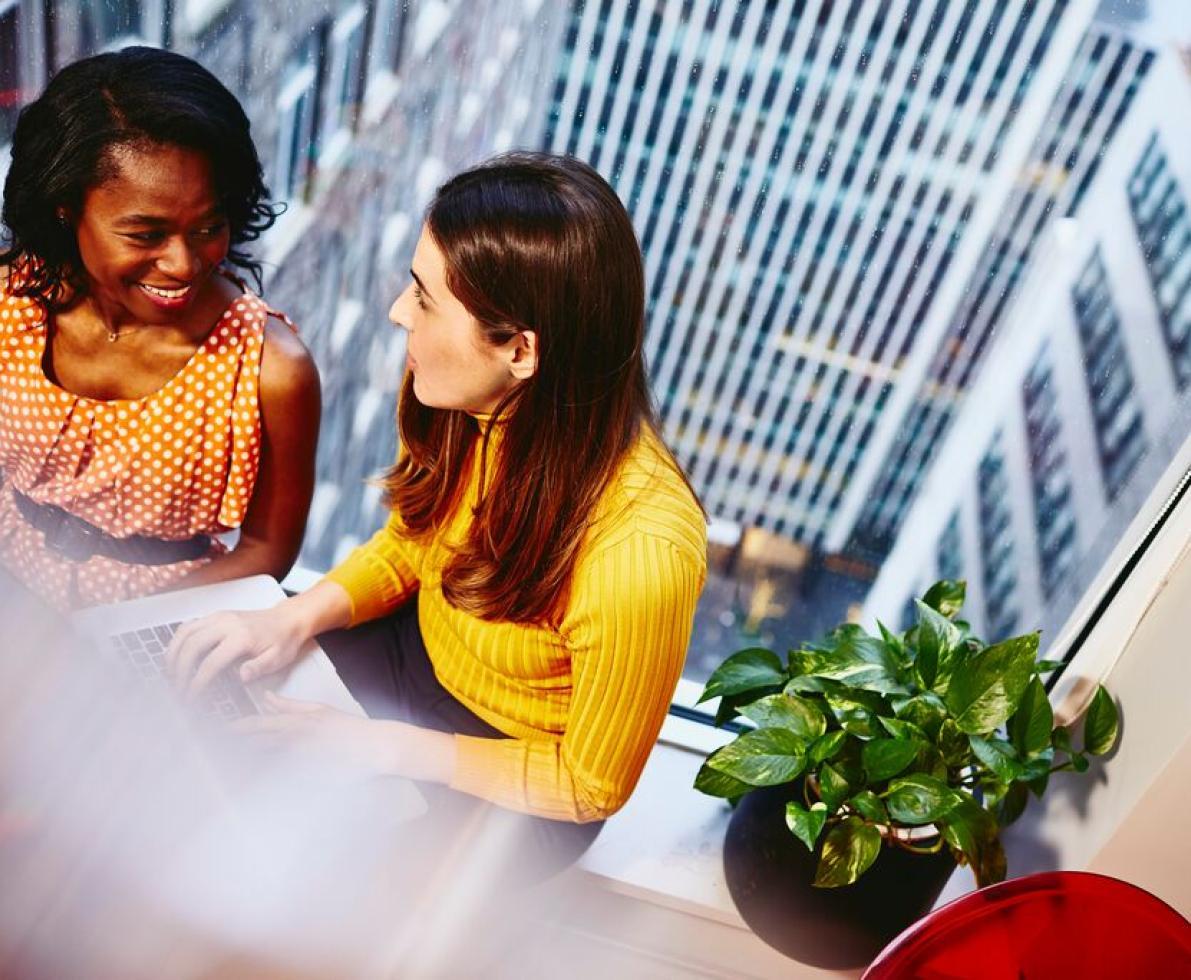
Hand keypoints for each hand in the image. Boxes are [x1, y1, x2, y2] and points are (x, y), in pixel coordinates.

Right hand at [167, 605, 306, 695]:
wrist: (288, 619)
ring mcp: (219, 617)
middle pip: (192, 647)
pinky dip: (177, 642)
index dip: (197, 683)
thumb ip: (259, 668)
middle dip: (180, 671)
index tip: (191, 698)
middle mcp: (227, 624)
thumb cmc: (283, 640)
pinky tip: (175, 657)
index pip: (211, 663)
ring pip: (185, 633)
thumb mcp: (278, 658)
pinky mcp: (215, 616)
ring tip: (171, 676)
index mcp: (242, 637)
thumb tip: (241, 676)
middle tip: (178, 690)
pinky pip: (188, 626)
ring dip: (172, 655)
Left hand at [233, 692, 398, 777]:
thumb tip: (266, 698)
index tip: (220, 730)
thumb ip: (290, 705)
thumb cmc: (348, 728)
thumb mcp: (318, 710)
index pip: (258, 725)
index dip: (236, 728)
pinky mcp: (308, 774)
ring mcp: (301, 758)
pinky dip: (268, 775)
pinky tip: (255, 781)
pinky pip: (283, 775)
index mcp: (297, 722)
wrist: (373, 746)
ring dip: (248, 759)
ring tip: (228, 761)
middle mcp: (296, 740)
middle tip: (215, 745)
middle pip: (257, 742)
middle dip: (236, 743)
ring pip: (266, 759)